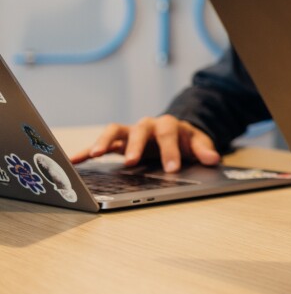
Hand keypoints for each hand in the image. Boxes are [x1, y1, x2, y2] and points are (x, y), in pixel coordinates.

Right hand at [68, 116, 219, 172]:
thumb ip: (204, 150)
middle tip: (132, 162)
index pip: (168, 135)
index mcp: (167, 125)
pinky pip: (99, 144)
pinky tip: (74, 160)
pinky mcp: (117, 141)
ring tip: (96, 154)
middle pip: (138, 130)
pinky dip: (86, 151)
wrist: (174, 133)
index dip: (170, 151)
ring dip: (105, 141)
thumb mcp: (197, 143)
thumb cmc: (184, 140)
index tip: (172, 169)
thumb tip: (214, 159)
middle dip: (135, 146)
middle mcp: (146, 125)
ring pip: (114, 131)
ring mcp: (129, 132)